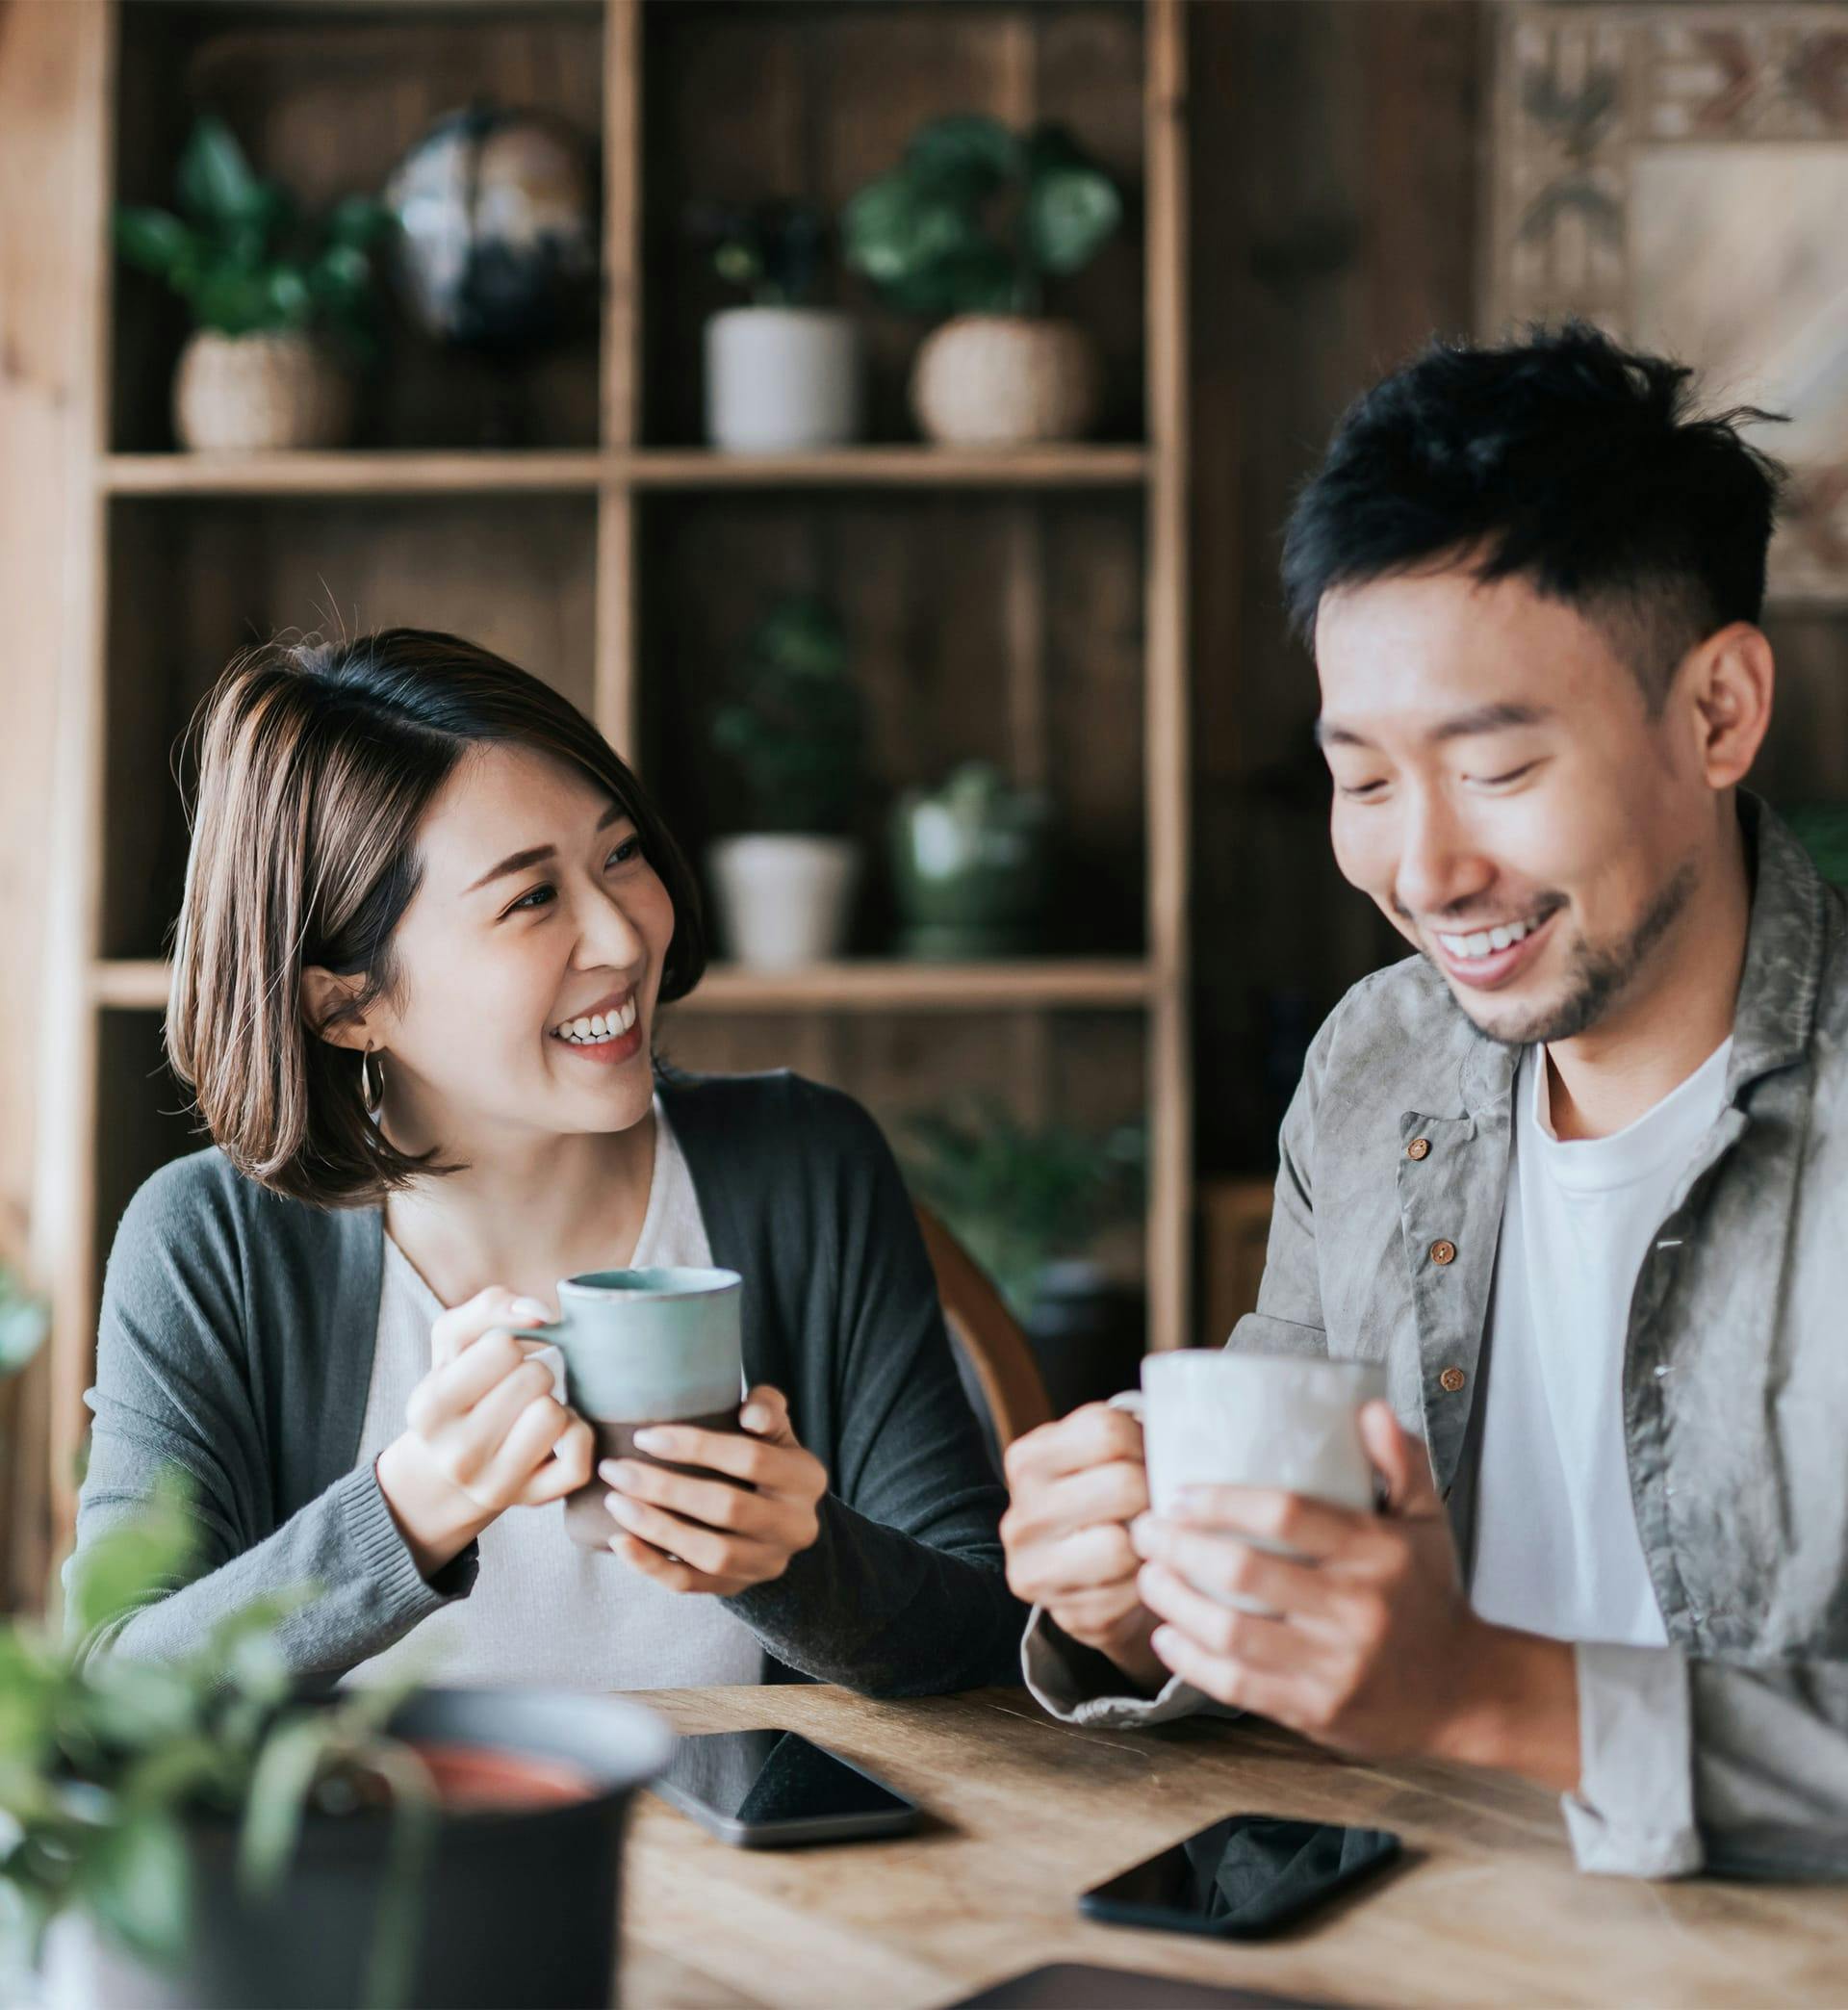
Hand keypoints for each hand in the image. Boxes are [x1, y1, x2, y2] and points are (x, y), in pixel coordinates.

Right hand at [376, 1287, 592, 1577]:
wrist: (448, 1468)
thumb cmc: (459, 1389)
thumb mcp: (454, 1341)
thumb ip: (490, 1306)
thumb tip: (539, 1313)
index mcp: (429, 1407)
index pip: (502, 1348)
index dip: (509, 1346)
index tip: (497, 1365)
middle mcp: (456, 1454)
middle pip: (535, 1378)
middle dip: (533, 1373)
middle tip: (515, 1391)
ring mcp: (494, 1484)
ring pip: (554, 1415)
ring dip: (552, 1403)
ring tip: (530, 1412)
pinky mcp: (533, 1500)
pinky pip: (578, 1456)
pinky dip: (576, 1434)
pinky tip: (555, 1435)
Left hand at [601, 1385, 826, 1597]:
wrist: (775, 1515)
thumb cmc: (763, 1456)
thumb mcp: (774, 1427)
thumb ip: (767, 1407)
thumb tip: (750, 1414)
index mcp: (806, 1478)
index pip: (751, 1459)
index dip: (697, 1447)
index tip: (644, 1436)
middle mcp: (795, 1526)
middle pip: (727, 1508)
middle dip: (664, 1488)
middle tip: (615, 1469)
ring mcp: (768, 1563)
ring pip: (710, 1553)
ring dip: (656, 1528)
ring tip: (615, 1502)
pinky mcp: (738, 1587)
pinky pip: (691, 1583)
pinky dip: (652, 1565)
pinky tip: (621, 1541)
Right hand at [1000, 1403, 1164, 1690]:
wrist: (1092, 1574)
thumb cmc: (1107, 1501)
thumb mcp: (1102, 1454)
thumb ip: (1128, 1437)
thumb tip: (1179, 1446)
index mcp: (1027, 1460)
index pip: (1107, 1432)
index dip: (1143, 1444)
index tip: (1147, 1460)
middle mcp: (1021, 1516)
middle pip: (1123, 1485)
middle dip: (1152, 1494)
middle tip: (1154, 1503)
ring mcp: (1038, 1571)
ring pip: (1124, 1545)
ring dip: (1150, 1544)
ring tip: (1147, 1538)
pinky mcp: (1069, 1616)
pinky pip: (1133, 1592)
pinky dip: (1148, 1583)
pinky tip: (1139, 1574)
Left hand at [1130, 1400, 1578, 1787]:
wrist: (1467, 1694)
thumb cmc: (1430, 1594)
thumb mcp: (1428, 1522)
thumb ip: (1401, 1462)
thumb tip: (1368, 1407)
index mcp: (1379, 1554)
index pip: (1286, 1513)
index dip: (1221, 1501)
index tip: (1179, 1494)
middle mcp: (1357, 1610)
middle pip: (1244, 1571)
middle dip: (1179, 1548)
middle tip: (1145, 1530)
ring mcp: (1335, 1666)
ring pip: (1231, 1632)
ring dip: (1175, 1602)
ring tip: (1147, 1576)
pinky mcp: (1317, 1712)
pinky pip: (1238, 1685)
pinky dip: (1191, 1660)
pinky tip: (1165, 1636)